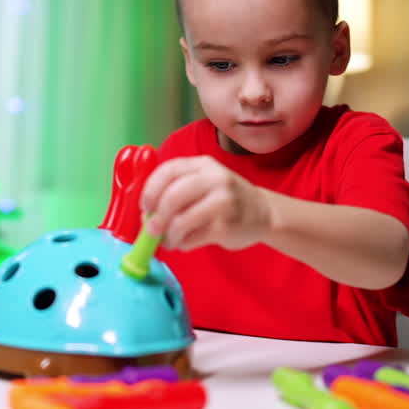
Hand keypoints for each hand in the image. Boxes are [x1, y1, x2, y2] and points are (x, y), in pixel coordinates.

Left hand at [140, 156, 272, 251]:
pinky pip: (193, 237)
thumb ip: (176, 191)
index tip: (145, 208)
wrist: (263, 212)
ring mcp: (223, 201)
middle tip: (151, 231)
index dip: (150, 191)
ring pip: (181, 220)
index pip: (168, 171)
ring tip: (169, 241)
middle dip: (157, 217)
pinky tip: (184, 243)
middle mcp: (214, 178)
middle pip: (172, 196)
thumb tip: (147, 216)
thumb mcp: (203, 184)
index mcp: (203, 164)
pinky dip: (182, 244)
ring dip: (168, 236)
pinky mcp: (227, 226)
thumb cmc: (225, 200)